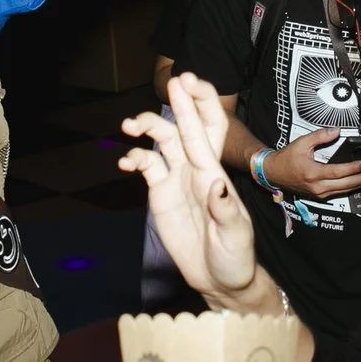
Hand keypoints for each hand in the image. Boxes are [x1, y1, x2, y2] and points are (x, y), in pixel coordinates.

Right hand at [120, 73, 264, 309]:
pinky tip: (124, 162)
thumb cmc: (235, 255)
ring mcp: (177, 181)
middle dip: (172, 108)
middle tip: (165, 86)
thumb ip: (225, 211)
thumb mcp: (236, 235)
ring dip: (147, 129)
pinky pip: (146, 169)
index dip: (193, 108)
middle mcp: (194, 171)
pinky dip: (134, 159)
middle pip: (180, 131)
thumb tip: (217, 185)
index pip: (201, 134)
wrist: (219, 278)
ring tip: (130, 125)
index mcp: (214, 174)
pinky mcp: (161, 195)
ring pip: (160, 144)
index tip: (185, 83)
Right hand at [264, 127, 360, 199]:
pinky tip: (360, 183)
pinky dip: (351, 187)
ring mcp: (319, 193)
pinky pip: (339, 193)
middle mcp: (317, 186)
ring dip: (360, 184)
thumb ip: (320, 136)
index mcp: (312, 173)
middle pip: (346, 185)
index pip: (339, 172)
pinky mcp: (319, 195)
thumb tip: (336, 131)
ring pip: (344, 191)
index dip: (354, 168)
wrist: (273, 172)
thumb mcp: (301, 143)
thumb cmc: (285, 159)